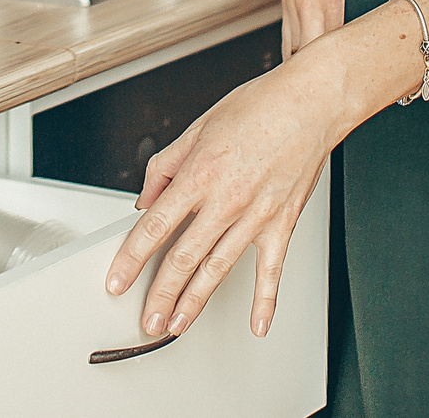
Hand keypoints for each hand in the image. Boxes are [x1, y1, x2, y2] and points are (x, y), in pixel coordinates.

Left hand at [101, 49, 344, 340]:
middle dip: (160, 294)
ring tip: (177, 325)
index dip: (131, 258)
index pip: (155, 226)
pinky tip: (257, 324)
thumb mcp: (198, 127)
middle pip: (184, 257)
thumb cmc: (259, 107)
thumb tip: (146, 199)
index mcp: (200, 174)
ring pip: (218, 269)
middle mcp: (226, 200)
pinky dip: (265, 301)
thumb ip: (166, 166)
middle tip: (146, 319)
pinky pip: (272, 270)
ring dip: (195, 302)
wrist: (310, 104)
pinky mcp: (283, 223)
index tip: (118, 280)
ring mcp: (256, 216)